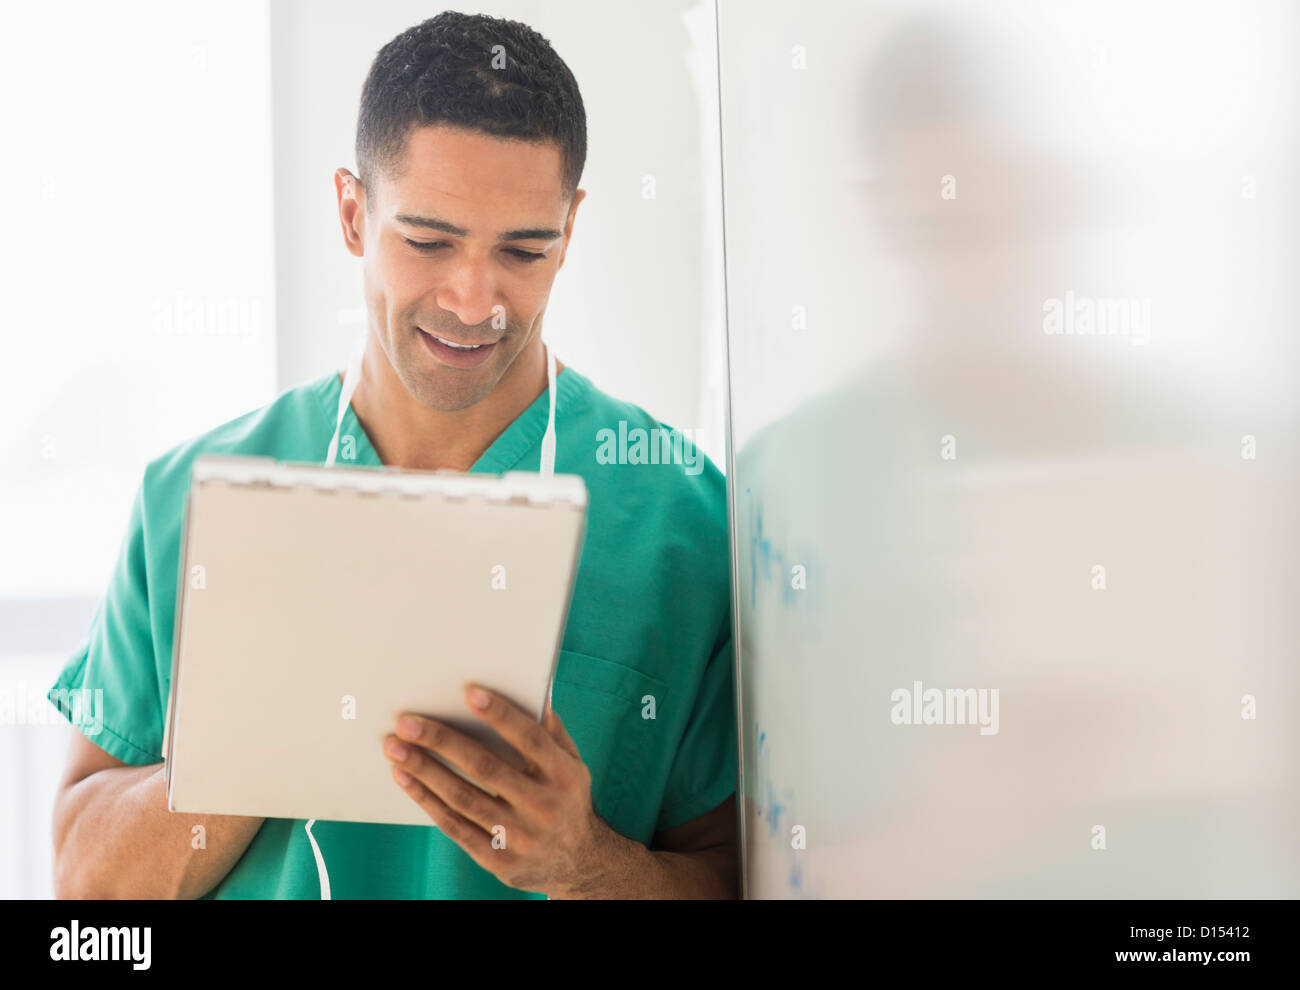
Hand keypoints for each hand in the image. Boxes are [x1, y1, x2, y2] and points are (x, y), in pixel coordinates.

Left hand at [381, 685, 627, 896]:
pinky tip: (406, 778)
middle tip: (407, 722)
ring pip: (463, 799)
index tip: (468, 692)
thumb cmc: (566, 798)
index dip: (500, 714)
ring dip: (424, 771)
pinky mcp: (499, 860)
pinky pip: (455, 827)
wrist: (579, 863)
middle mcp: (544, 806)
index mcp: (564, 775)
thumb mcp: (572, 763)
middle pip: (485, 768)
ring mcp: (520, 837)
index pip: (529, 739)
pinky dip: (427, 800)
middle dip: (442, 741)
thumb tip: (529, 690)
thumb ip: (549, 731)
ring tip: (395, 748)